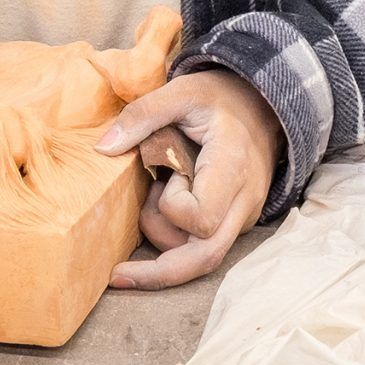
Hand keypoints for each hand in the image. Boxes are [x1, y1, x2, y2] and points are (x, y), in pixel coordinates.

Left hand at [96, 69, 280, 289]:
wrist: (262, 102)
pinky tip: (162, 211)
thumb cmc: (219, 98)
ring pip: (202, 258)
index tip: (167, 174)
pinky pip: (205, 247)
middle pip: (205, 258)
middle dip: (158, 271)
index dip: (172, 207)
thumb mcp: (182, 92)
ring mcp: (244, 216)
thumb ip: (142, 115)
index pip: (202, 218)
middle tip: (117, 273)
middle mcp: (244, 201)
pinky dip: (176, 241)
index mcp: (232, 167)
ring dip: (165, 239)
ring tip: (158, 192)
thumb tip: (102, 148)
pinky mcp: (237, 222)